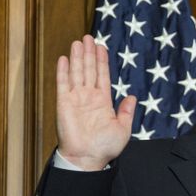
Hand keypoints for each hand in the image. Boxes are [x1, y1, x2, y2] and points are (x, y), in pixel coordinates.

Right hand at [55, 35, 134, 170]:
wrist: (88, 158)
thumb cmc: (105, 147)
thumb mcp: (123, 129)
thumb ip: (126, 112)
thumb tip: (132, 96)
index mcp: (103, 101)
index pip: (103, 76)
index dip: (102, 61)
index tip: (102, 47)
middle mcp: (89, 97)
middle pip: (89, 70)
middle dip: (89, 53)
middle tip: (89, 37)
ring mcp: (76, 99)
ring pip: (77, 73)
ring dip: (78, 57)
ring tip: (78, 42)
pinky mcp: (64, 103)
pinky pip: (63, 84)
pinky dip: (63, 71)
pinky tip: (64, 59)